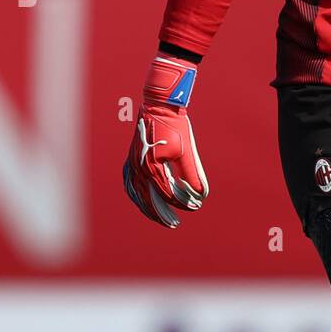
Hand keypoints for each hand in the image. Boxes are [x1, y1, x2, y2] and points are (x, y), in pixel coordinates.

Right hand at [123, 55, 208, 226]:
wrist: (158, 107)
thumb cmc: (175, 127)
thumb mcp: (186, 151)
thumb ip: (192, 173)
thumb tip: (200, 193)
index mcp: (152, 166)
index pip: (167, 194)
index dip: (181, 203)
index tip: (194, 207)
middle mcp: (138, 168)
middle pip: (150, 199)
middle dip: (163, 214)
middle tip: (175, 225)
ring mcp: (132, 164)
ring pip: (137, 195)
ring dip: (148, 209)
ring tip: (161, 219)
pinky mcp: (131, 161)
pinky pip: (130, 185)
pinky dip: (137, 197)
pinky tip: (143, 203)